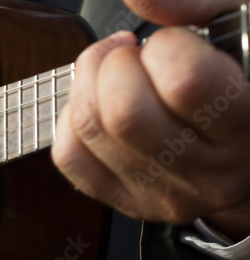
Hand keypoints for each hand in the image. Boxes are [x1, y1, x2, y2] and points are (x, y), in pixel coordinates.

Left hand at [52, 0, 249, 234]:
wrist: (245, 162)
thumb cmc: (242, 91)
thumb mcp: (241, 37)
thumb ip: (201, 6)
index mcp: (245, 128)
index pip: (185, 82)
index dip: (165, 45)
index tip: (170, 43)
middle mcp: (203, 173)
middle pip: (124, 113)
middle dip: (114, 63)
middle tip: (130, 55)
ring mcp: (158, 193)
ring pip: (90, 129)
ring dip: (87, 82)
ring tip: (111, 72)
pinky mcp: (124, 199)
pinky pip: (70, 157)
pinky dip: (70, 120)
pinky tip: (96, 106)